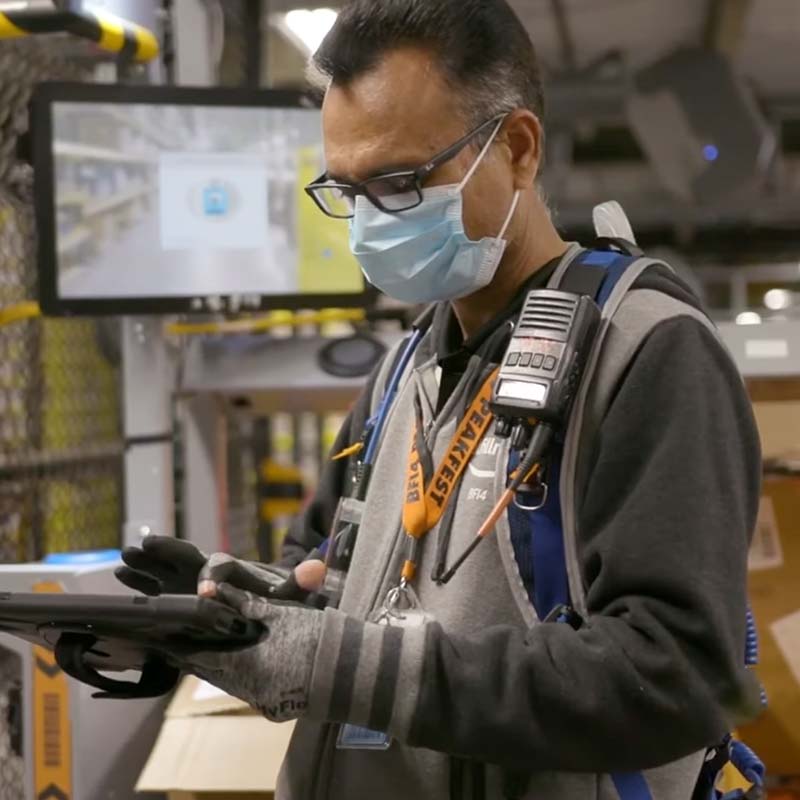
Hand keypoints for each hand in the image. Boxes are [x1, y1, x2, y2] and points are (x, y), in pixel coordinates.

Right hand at [115, 537, 323, 599]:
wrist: (263, 605)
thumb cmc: (274, 598)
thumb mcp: (289, 593)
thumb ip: (299, 582)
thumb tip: (318, 567)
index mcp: (233, 569)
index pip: (219, 569)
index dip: (211, 580)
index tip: (204, 594)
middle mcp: (207, 570)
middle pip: (185, 557)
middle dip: (164, 554)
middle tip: (140, 548)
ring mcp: (188, 583)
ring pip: (165, 570)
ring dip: (145, 566)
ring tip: (122, 562)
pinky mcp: (177, 598)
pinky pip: (157, 588)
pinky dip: (140, 583)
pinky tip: (120, 577)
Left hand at [175, 583, 322, 721]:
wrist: (355, 668)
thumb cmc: (317, 635)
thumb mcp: (282, 614)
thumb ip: (246, 604)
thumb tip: (218, 590)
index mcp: (248, 666)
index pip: (203, 659)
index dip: (183, 649)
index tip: (165, 640)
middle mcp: (251, 690)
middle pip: (214, 674)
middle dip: (197, 658)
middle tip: (180, 643)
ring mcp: (265, 703)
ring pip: (231, 683)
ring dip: (218, 667)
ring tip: (203, 651)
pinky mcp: (279, 707)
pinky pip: (248, 690)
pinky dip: (237, 675)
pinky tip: (237, 662)